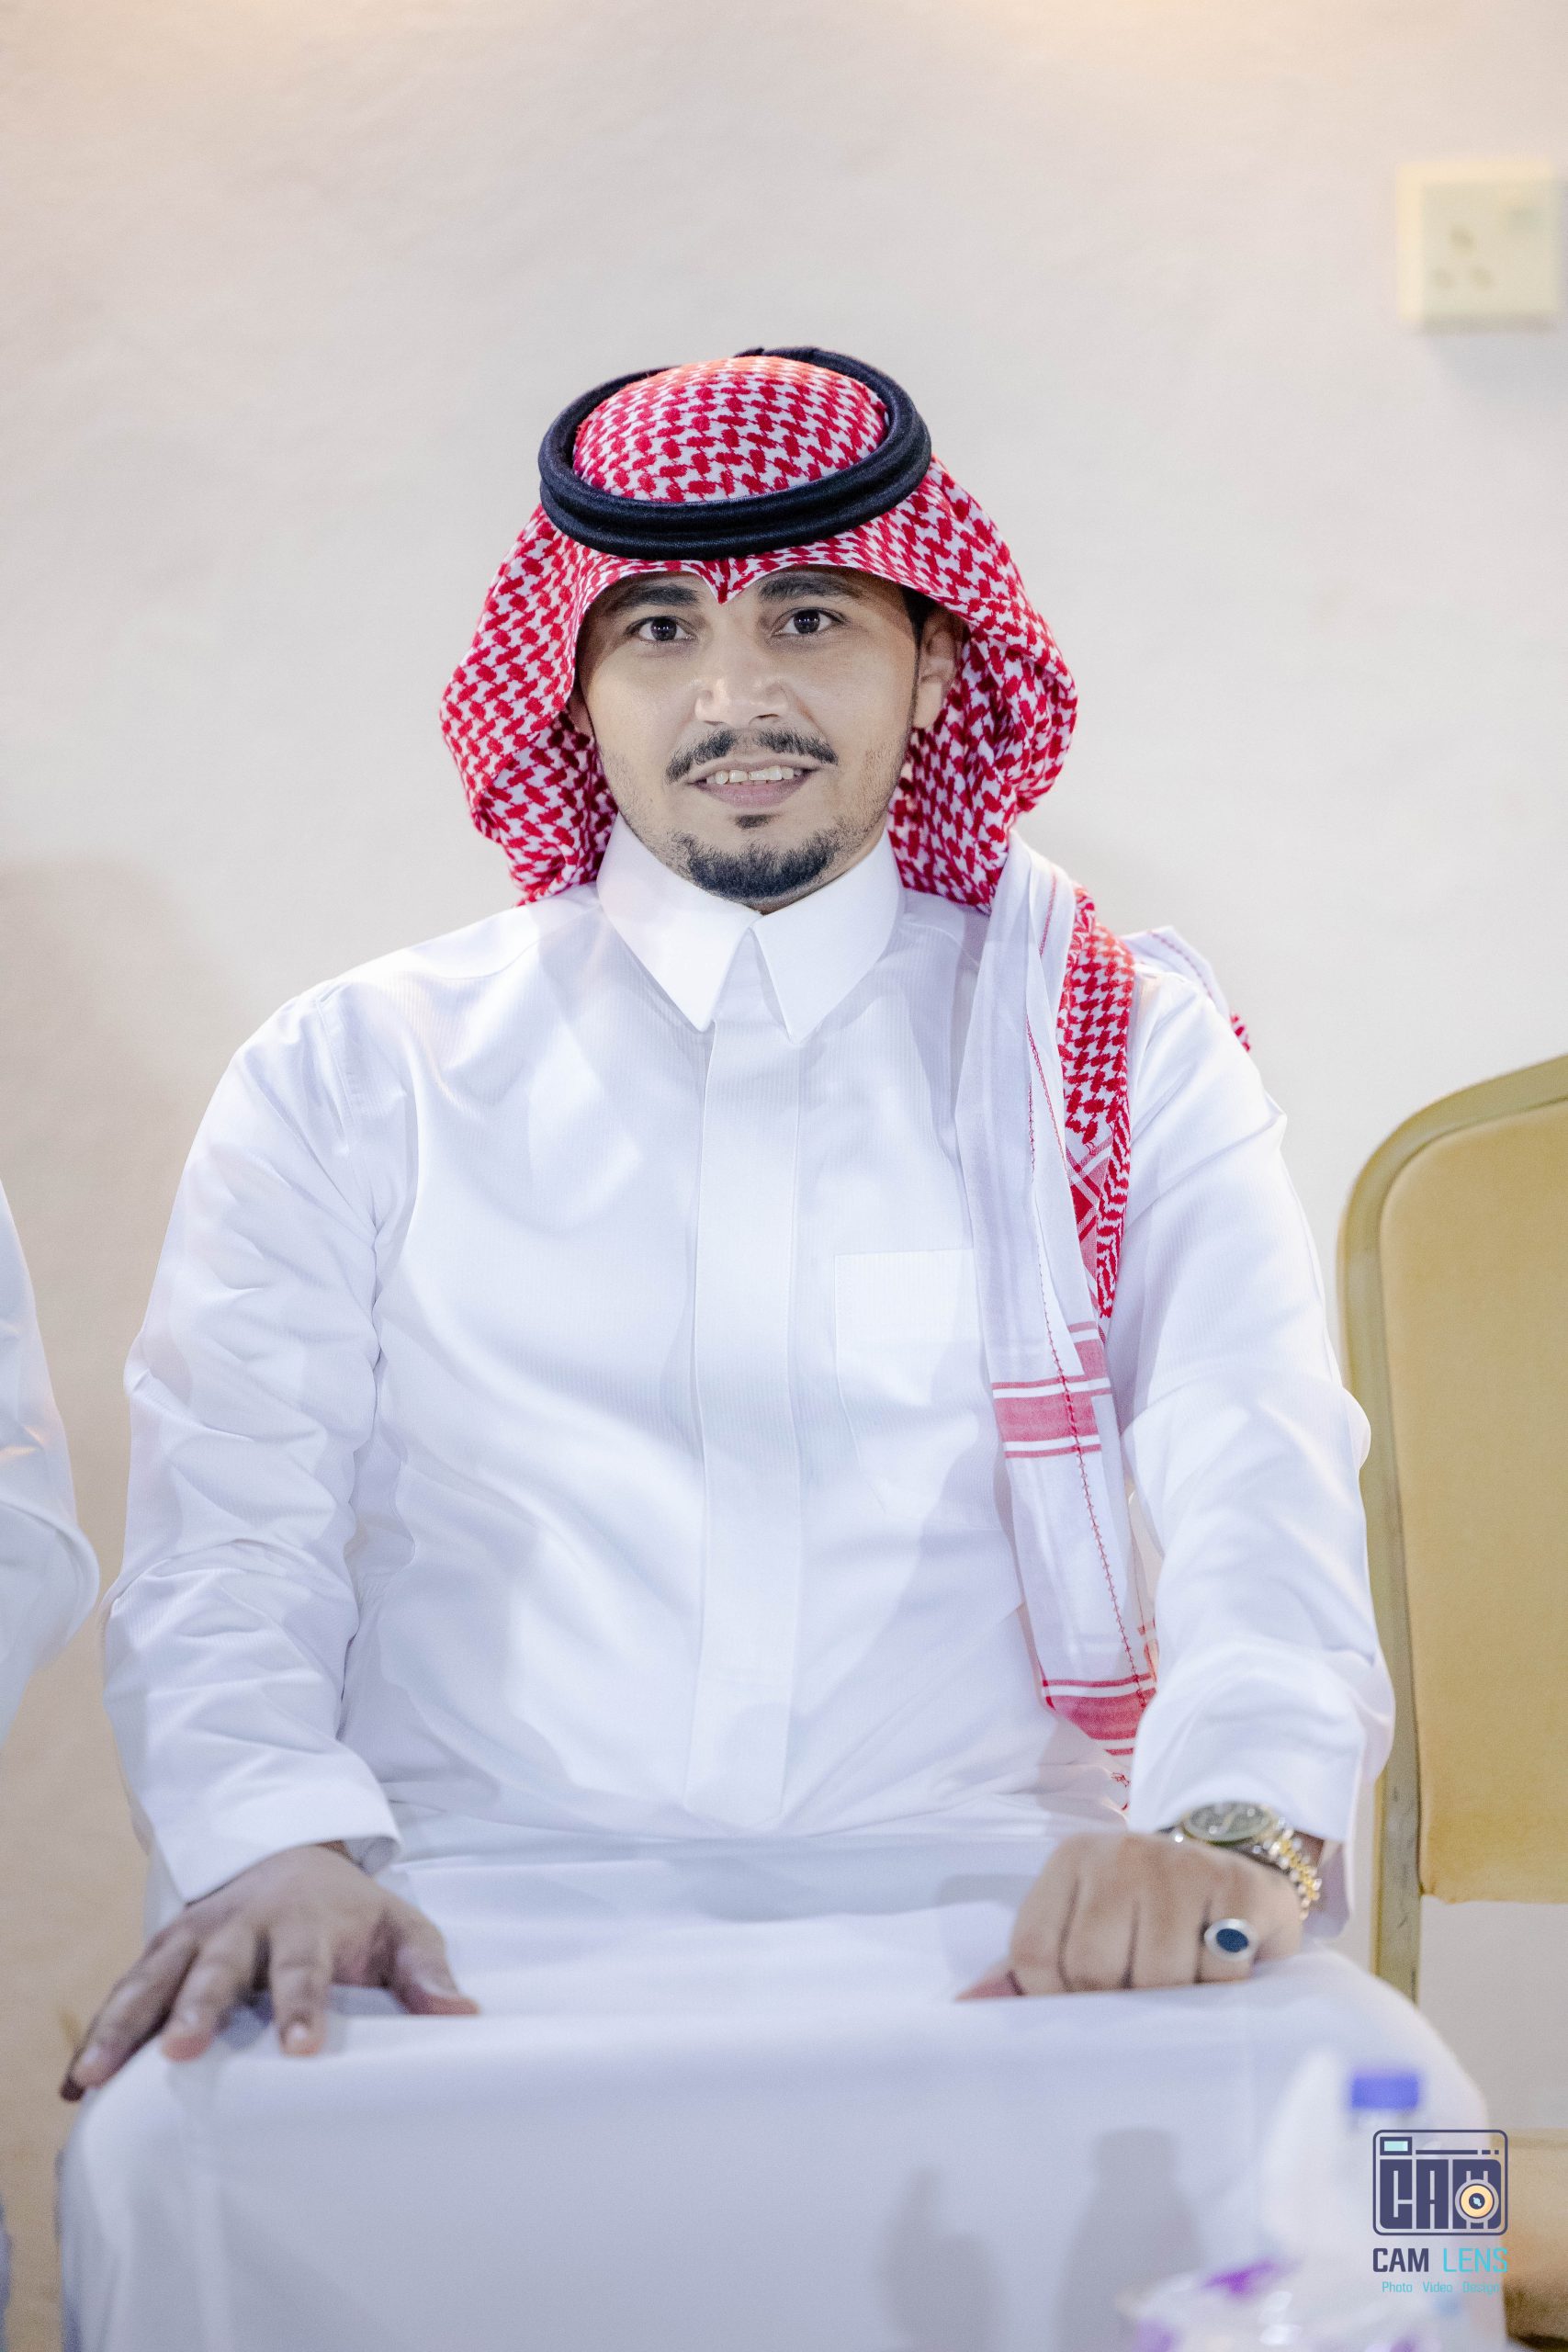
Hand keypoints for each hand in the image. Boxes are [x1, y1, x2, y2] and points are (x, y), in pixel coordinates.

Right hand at [61, 1842, 476, 2095]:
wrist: (293, 1856)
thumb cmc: (352, 1913)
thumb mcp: (401, 1927)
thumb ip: (426, 1971)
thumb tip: (462, 2016)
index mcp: (306, 1920)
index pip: (305, 1966)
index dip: (303, 2005)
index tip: (302, 2049)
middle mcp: (243, 1924)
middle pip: (218, 1966)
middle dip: (199, 2005)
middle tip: (182, 2049)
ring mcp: (196, 1935)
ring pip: (154, 1977)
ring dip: (126, 2024)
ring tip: (97, 2077)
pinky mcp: (163, 1951)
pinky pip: (125, 1992)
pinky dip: (99, 2034)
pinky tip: (75, 2085)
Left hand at [957, 1829, 1306, 1998]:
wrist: (1239, 1854)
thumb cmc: (1149, 1905)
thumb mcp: (1085, 1916)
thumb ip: (1030, 1963)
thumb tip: (968, 2003)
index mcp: (1071, 1859)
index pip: (1034, 1951)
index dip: (1054, 1997)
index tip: (1085, 2005)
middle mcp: (1120, 1854)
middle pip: (1094, 1969)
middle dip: (1119, 2002)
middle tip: (1144, 1992)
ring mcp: (1181, 1866)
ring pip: (1158, 1980)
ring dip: (1174, 2001)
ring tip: (1184, 1978)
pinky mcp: (1238, 1888)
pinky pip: (1219, 1974)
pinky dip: (1221, 1988)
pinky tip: (1223, 1965)